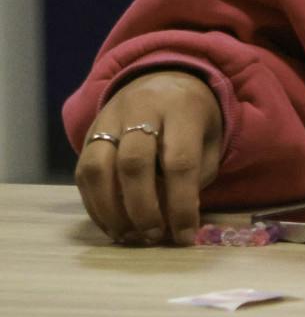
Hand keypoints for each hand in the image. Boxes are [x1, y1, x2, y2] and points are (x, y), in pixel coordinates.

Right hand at [75, 72, 222, 245]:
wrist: (162, 79)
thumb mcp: (209, 140)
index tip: (185, 236)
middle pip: (133, 163)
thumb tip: (177, 220)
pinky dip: (94, 204)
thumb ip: (197, 175)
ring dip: (110, 210)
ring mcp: (109, 120)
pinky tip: (111, 224)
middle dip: (142, 207)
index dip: (181, 204)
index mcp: (181, 110)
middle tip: (152, 237)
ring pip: (97, 167)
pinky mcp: (89, 133)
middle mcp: (141, 110)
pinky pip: (83, 172)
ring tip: (128, 236)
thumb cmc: (193, 119)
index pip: (179, 161)